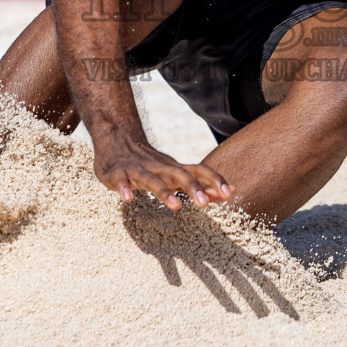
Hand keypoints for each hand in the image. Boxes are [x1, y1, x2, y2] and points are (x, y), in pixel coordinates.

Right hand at [94, 139, 232, 210]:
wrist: (117, 140)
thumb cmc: (151, 165)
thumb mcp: (175, 174)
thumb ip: (201, 185)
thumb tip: (230, 193)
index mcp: (174, 168)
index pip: (199, 170)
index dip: (215, 180)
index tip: (229, 193)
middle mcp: (159, 167)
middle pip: (178, 175)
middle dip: (192, 187)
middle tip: (204, 204)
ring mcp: (138, 169)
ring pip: (152, 179)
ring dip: (163, 192)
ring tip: (175, 206)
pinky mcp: (117, 173)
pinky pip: (121, 180)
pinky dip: (124, 188)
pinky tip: (127, 198)